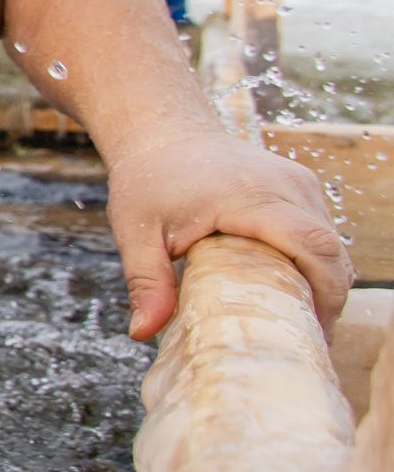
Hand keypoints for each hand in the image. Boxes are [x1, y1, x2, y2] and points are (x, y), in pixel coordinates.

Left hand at [103, 130, 354, 339]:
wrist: (164, 133)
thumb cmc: (149, 181)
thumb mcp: (137, 231)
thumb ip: (146, 281)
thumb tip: (141, 333)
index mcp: (250, 196)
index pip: (312, 245)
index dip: (323, 293)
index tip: (311, 331)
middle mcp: (286, 185)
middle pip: (332, 249)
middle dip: (328, 298)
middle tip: (306, 338)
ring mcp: (298, 182)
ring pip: (332, 241)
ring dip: (324, 281)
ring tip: (298, 320)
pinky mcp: (300, 185)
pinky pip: (322, 230)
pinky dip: (316, 262)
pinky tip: (292, 291)